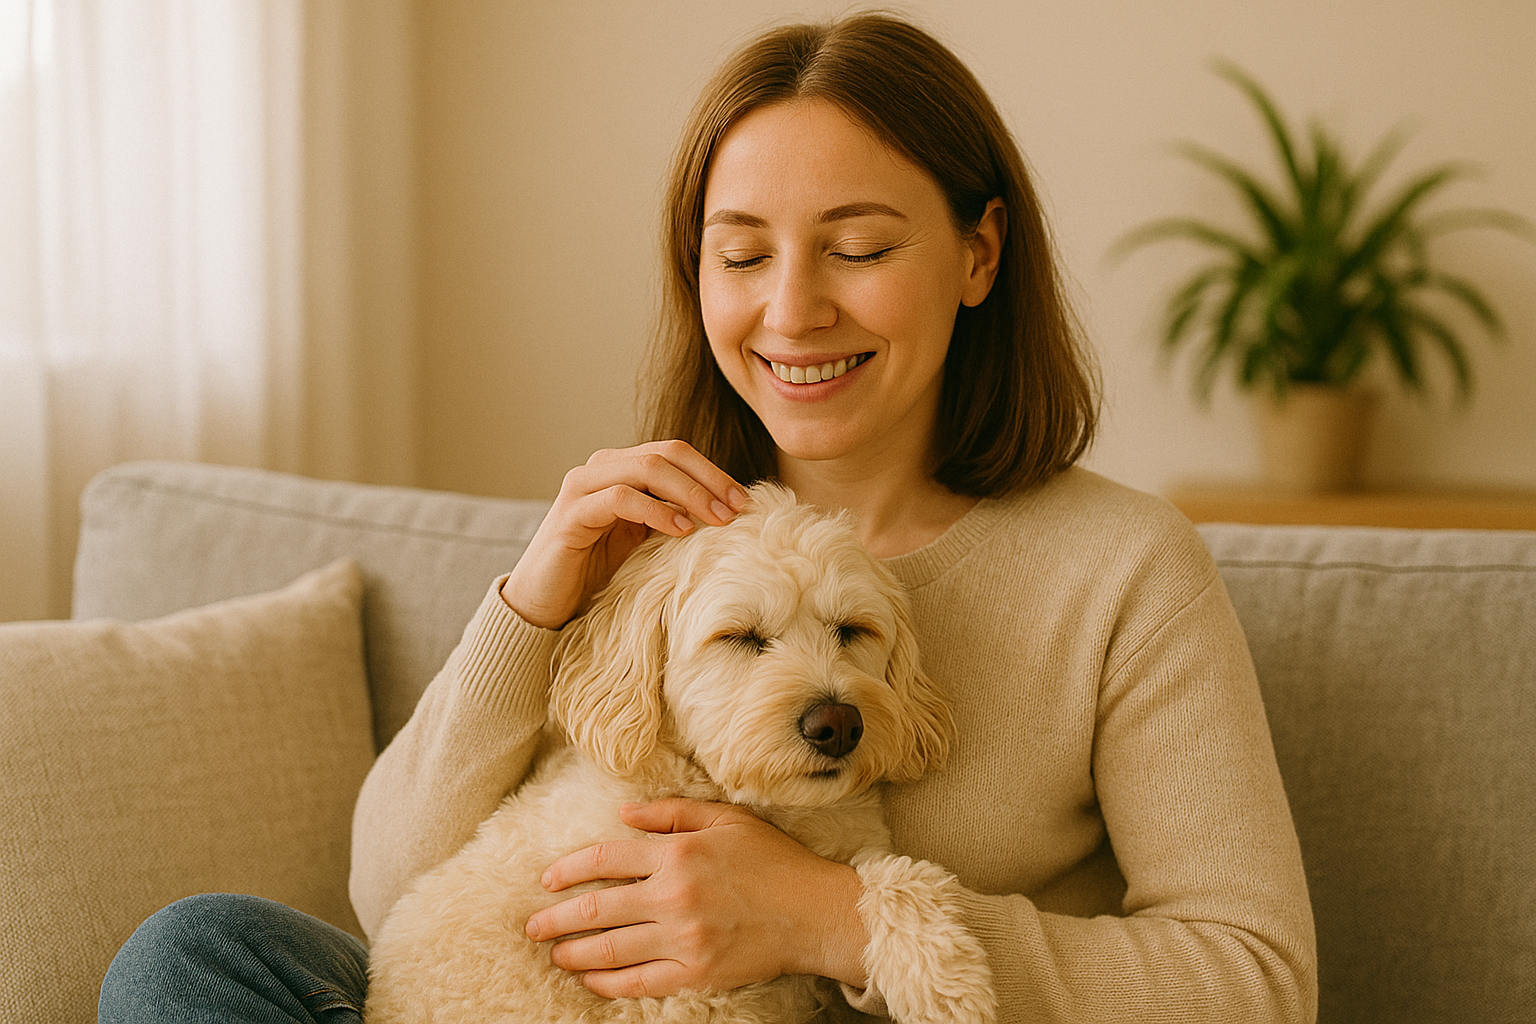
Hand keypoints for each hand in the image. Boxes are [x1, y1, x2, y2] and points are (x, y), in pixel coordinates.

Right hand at [501, 441, 746, 628]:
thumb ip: (674, 518)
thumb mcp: (645, 541)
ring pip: (646, 468)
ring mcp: (583, 487)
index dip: (713, 472)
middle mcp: (601, 468)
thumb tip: (728, 513)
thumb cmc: (597, 574)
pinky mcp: (571, 514)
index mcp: (621, 469)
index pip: (676, 453)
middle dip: (708, 479)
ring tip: (716, 519)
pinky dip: (655, 510)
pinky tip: (680, 529)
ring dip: (689, 492)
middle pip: (666, 454)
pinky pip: (620, 498)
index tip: (745, 501)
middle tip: (736, 510)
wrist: (544, 605)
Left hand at [523, 799, 869, 998]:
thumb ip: (670, 812)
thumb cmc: (772, 860)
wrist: (813, 912)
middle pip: (597, 909)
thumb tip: (623, 813)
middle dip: (556, 918)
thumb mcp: (725, 819)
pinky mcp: (695, 973)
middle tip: (532, 926)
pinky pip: (638, 982)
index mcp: (678, 853)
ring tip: (554, 953)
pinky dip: (607, 983)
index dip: (569, 869)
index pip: (606, 859)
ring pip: (610, 949)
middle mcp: (674, 896)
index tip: (547, 880)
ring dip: (573, 952)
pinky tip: (589, 979)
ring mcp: (683, 939)